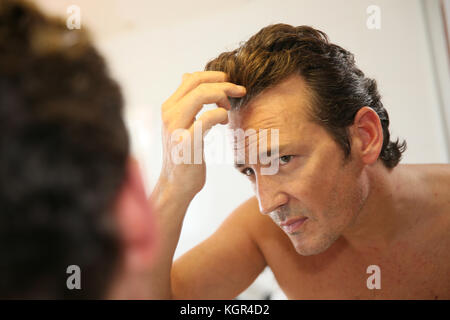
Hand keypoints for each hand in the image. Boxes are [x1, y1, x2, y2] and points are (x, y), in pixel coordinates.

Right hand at [157, 71, 245, 202]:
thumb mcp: (180, 124)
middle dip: (224, 83)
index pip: (191, 78)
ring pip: (202, 94)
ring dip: (223, 95)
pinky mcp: (187, 142)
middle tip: (239, 91)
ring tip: (229, 107)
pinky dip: (221, 115)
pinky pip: (208, 117)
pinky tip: (224, 122)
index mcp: (169, 107)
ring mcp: (176, 127)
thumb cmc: (184, 155)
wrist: (176, 184)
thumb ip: (184, 102)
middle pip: (198, 83)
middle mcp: (169, 114)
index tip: (230, 83)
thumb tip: (186, 75)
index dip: (214, 76)